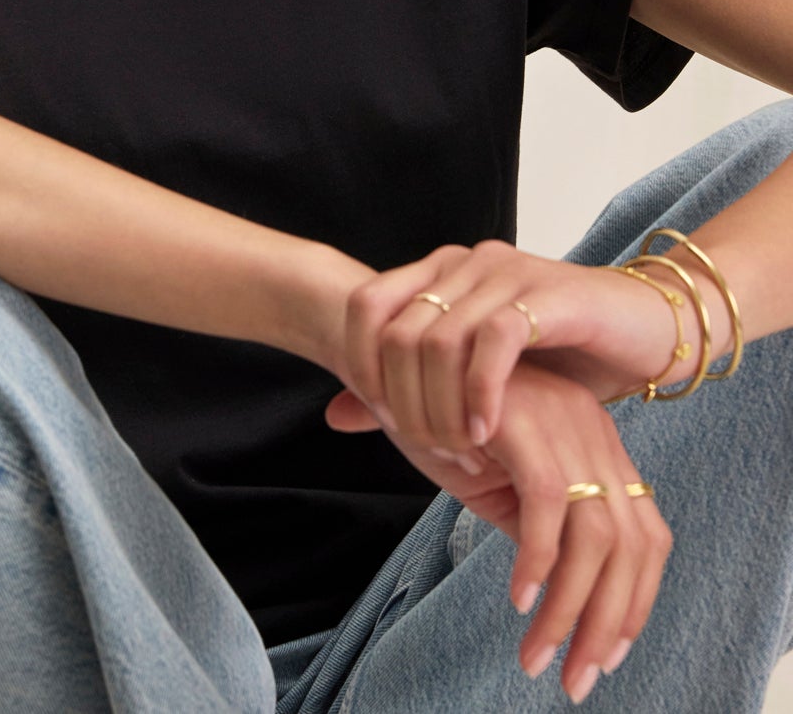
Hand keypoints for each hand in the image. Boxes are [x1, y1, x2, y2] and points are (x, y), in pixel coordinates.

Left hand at [320, 240, 693, 459]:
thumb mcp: (472, 379)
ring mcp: (507, 273)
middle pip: (396, 330)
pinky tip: (486, 433)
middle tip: (428, 449)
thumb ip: (408, 391)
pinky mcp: (549, 296)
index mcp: (442, 271)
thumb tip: (336, 414)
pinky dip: (480, 394)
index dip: (361, 365)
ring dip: (438, 406)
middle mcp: (468, 263)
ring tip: (458, 449)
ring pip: (438, 339)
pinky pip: (494, 341)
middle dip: (402, 400)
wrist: (647, 333)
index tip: (383, 419)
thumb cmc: (560, 360)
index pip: (366, 306)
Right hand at [360, 355, 673, 694]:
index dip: (636, 603)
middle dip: (608, 624)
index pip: (647, 537)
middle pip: (633, 545)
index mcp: (597, 444)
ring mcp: (564, 423)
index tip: (606, 655)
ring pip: (597, 536)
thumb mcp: (501, 482)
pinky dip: (538, 558)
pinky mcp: (524, 421)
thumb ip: (535, 523)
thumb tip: (559, 589)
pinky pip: (547, 504)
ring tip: (537, 653)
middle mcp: (592, 431)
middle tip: (576, 680)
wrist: (390, 359)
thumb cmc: (442, 419)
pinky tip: (517, 595)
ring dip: (571, 608)